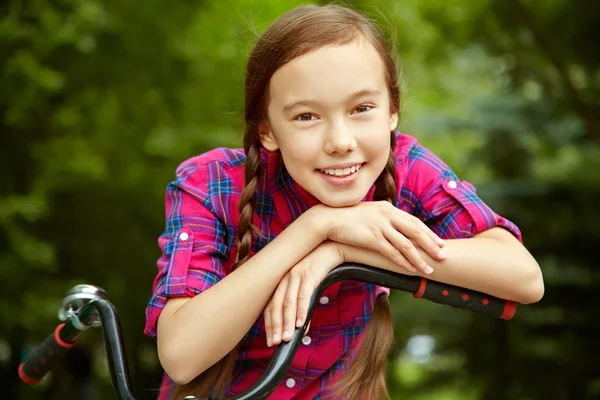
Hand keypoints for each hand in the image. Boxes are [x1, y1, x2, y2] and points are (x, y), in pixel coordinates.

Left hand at [264, 241, 341, 346]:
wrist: (332, 248)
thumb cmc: (318, 268)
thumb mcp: (305, 283)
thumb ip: (299, 301)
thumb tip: (298, 325)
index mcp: (281, 280)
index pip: (270, 305)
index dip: (269, 324)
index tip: (270, 340)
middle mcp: (285, 277)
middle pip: (276, 305)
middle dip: (275, 326)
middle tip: (275, 343)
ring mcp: (296, 274)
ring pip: (288, 303)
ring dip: (287, 323)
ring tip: (287, 339)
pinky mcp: (309, 274)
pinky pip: (304, 295)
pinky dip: (301, 311)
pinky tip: (301, 324)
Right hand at [318, 201, 444, 274]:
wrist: (328, 218)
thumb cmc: (346, 217)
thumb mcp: (369, 212)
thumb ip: (383, 217)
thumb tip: (393, 227)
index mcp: (388, 208)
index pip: (413, 221)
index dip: (428, 233)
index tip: (439, 242)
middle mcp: (387, 215)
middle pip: (415, 231)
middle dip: (431, 245)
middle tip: (443, 256)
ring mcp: (380, 226)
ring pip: (406, 244)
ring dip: (420, 258)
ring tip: (430, 269)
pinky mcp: (372, 238)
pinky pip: (392, 252)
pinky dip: (404, 262)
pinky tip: (411, 269)